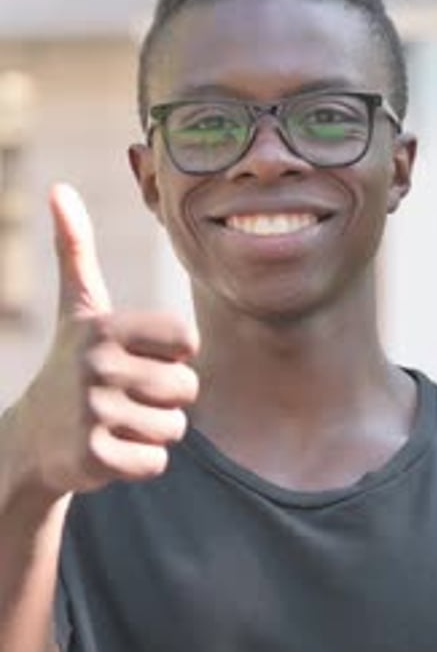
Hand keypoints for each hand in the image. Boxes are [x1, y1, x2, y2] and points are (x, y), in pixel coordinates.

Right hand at [19, 184, 198, 496]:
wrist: (32, 437)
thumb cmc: (70, 364)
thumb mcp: (76, 308)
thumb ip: (75, 251)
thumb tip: (59, 189)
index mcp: (106, 326)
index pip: (188, 342)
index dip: (174, 356)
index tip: (142, 358)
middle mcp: (97, 366)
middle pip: (186, 389)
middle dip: (166, 398)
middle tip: (127, 396)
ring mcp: (93, 413)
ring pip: (174, 428)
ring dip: (154, 430)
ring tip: (118, 421)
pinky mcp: (93, 457)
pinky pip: (156, 462)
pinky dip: (141, 461)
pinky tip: (112, 448)